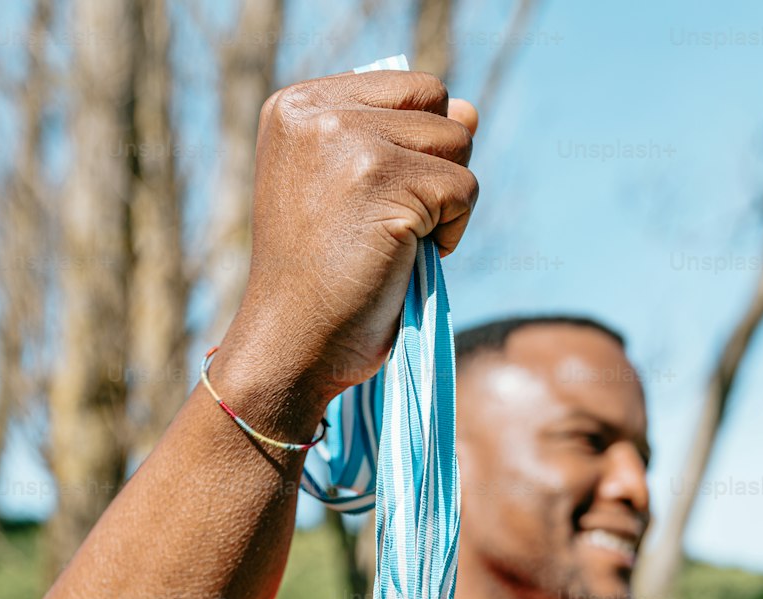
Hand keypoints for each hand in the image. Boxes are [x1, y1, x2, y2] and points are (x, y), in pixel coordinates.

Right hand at [230, 69, 477, 406]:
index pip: (408, 89)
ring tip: (395, 244)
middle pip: (437, 105)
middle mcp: (318, 111)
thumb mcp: (350, 194)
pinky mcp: (383, 179)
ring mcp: (349, 141)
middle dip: (435, 167)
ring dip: (445, 202)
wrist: (291, 345)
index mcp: (298, 106)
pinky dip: (452, 231)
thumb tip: (471, 110)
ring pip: (458, 142)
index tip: (374, 203)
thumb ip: (402, 141)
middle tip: (390, 224)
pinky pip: (465, 188)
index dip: (415, 150)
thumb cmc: (319, 283)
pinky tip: (408, 259)